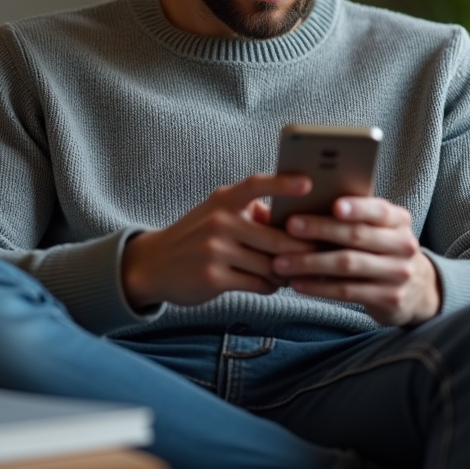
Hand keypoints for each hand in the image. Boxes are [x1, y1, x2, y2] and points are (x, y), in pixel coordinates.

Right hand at [121, 174, 315, 309]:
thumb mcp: (218, 212)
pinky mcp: (214, 278)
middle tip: (314, 254)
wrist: (154, 264)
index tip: (309, 183)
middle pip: (277, 238)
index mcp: (224, 199)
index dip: (284, 184)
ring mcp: (215, 250)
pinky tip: (269, 284)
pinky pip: (258, 284)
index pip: (257, 185)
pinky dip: (269, 286)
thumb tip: (294, 220)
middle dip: (300, 250)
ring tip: (287, 273)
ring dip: (284, 273)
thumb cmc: (197, 236)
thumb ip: (252, 212)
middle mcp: (220, 221)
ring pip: (270, 265)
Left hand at [272, 197, 440, 325]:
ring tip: (281, 261)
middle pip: (357, 236)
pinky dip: (318, 287)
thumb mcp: (380, 230)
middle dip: (320, 230)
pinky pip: (346, 291)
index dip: (357, 208)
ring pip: (348, 265)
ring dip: (310, 263)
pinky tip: (297, 283)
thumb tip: (307, 201)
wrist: (418, 290)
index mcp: (399, 221)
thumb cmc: (383, 250)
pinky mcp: (388, 299)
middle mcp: (403, 246)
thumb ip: (355, 217)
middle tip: (290, 227)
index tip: (334, 205)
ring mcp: (398, 274)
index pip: (379, 210)